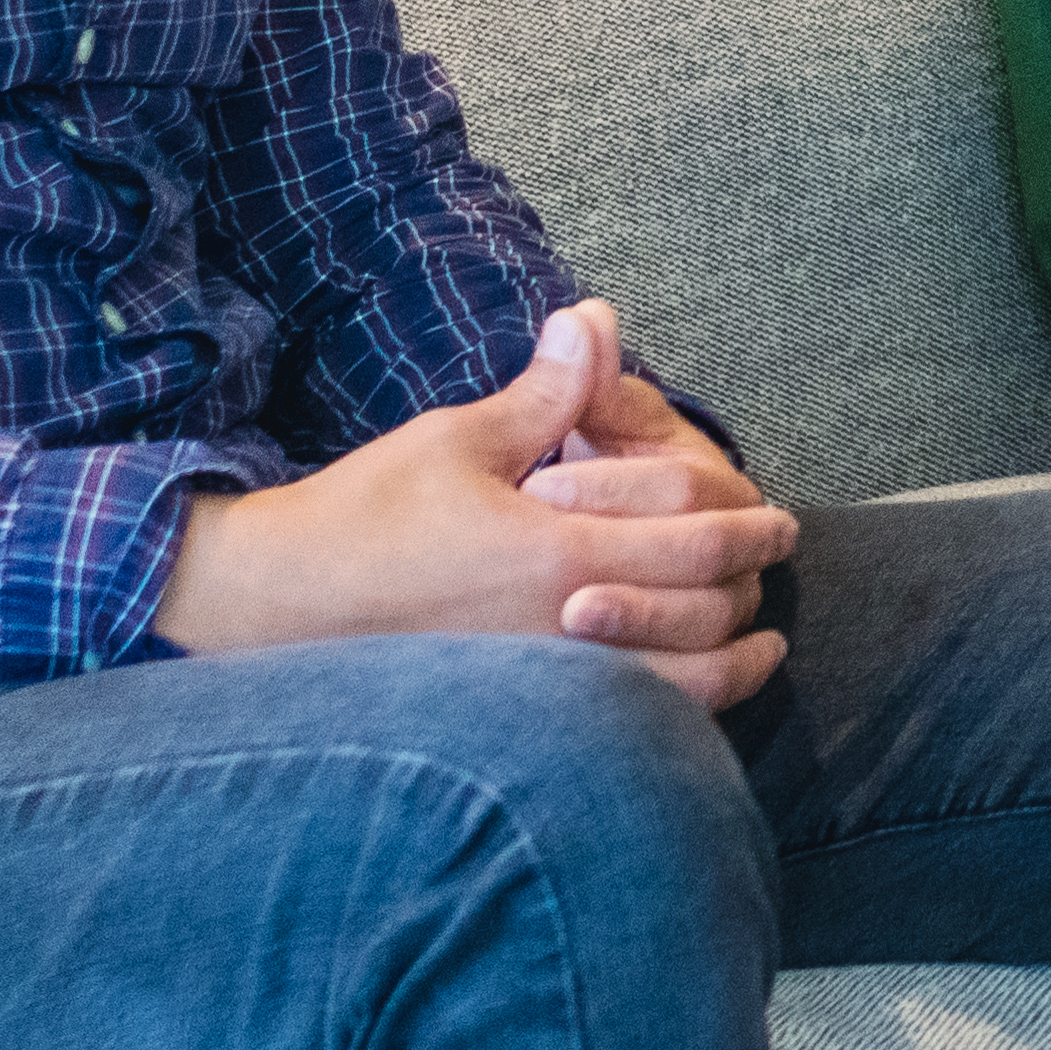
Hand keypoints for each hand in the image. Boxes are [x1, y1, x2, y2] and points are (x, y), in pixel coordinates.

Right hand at [154, 302, 800, 711]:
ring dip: (733, 665)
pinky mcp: (515, 722)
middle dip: (753, 589)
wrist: (269, 606)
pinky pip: (622, 732)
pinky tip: (685, 697)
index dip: (752, 529)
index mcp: (560, 556)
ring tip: (759, 645)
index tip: (781, 519)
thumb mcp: (458, 442)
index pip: (697, 544)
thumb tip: (597, 318)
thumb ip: (546, 394)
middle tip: (777, 566)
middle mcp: (564, 633)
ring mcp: (542, 690)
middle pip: (707, 620)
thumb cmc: (361, 519)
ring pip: (680, 694)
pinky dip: (676, 716)